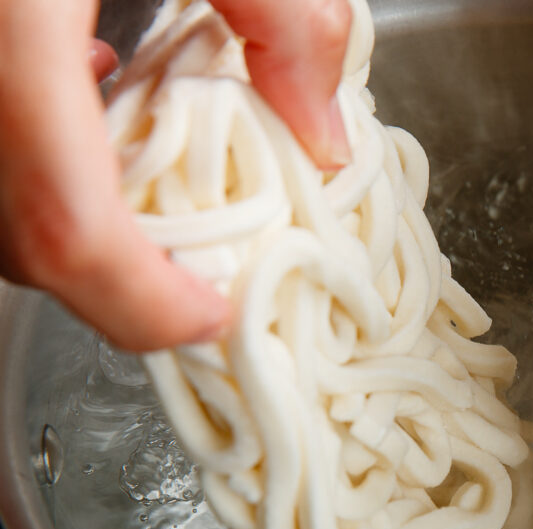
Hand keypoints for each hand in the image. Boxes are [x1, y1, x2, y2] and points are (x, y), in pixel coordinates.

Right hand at [0, 0, 350, 350]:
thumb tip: (327, 138)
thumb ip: (278, 18)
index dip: (146, 305)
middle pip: (26, 243)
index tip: (216, 321)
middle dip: (123, 281)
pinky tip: (91, 82)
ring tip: (165, 189)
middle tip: (205, 275)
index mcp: (17, 52)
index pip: (71, 233)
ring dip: (86, 221)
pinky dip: (50, 160)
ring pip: (2, 211)